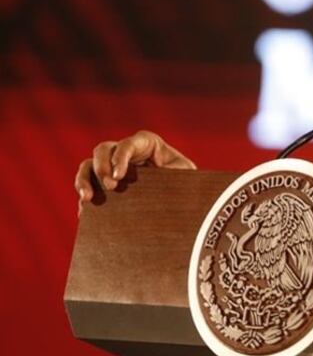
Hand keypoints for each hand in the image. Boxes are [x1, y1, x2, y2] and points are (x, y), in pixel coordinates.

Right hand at [74, 130, 195, 210]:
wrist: (179, 198)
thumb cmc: (185, 179)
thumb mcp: (186, 173)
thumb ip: (179, 171)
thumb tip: (167, 176)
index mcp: (146, 144)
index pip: (128, 144)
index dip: (120, 157)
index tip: (119, 176)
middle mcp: (125, 152)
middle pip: (102, 150)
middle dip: (101, 167)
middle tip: (110, 186)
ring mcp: (111, 166)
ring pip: (88, 165)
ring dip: (83, 180)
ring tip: (87, 198)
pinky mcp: (103, 183)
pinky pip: (87, 186)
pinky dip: (84, 196)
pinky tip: (86, 211)